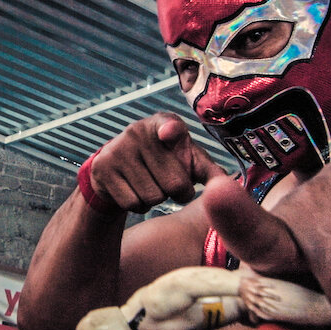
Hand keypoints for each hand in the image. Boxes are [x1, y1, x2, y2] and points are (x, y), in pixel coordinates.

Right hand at [90, 113, 225, 212]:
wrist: (118, 169)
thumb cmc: (163, 164)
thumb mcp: (187, 161)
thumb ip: (209, 171)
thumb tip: (228, 188)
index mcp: (164, 123)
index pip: (170, 125)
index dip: (171, 130)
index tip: (169, 133)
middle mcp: (138, 130)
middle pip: (174, 183)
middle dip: (177, 193)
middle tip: (168, 183)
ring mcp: (118, 148)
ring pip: (153, 197)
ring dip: (157, 200)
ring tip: (150, 185)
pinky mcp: (102, 168)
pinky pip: (133, 204)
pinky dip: (139, 207)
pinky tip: (134, 191)